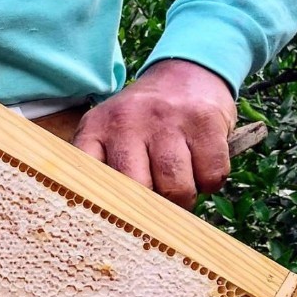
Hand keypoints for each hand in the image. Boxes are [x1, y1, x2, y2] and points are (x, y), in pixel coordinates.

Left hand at [72, 59, 236, 208]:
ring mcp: (166, 120)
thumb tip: (106, 223)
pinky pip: (210, 175)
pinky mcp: (203, 121)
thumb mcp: (109, 134)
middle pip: (136, 190)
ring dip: (183, 200)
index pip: (86, 178)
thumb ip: (100, 170)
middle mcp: (126, 121)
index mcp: (95, 129)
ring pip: (176, 188)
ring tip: (180, 188)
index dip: (102, 208)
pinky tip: (201, 169)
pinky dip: (210, 183)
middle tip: (158, 210)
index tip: (114, 224)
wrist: (186, 71)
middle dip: (152, 211)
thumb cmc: (144, 121)